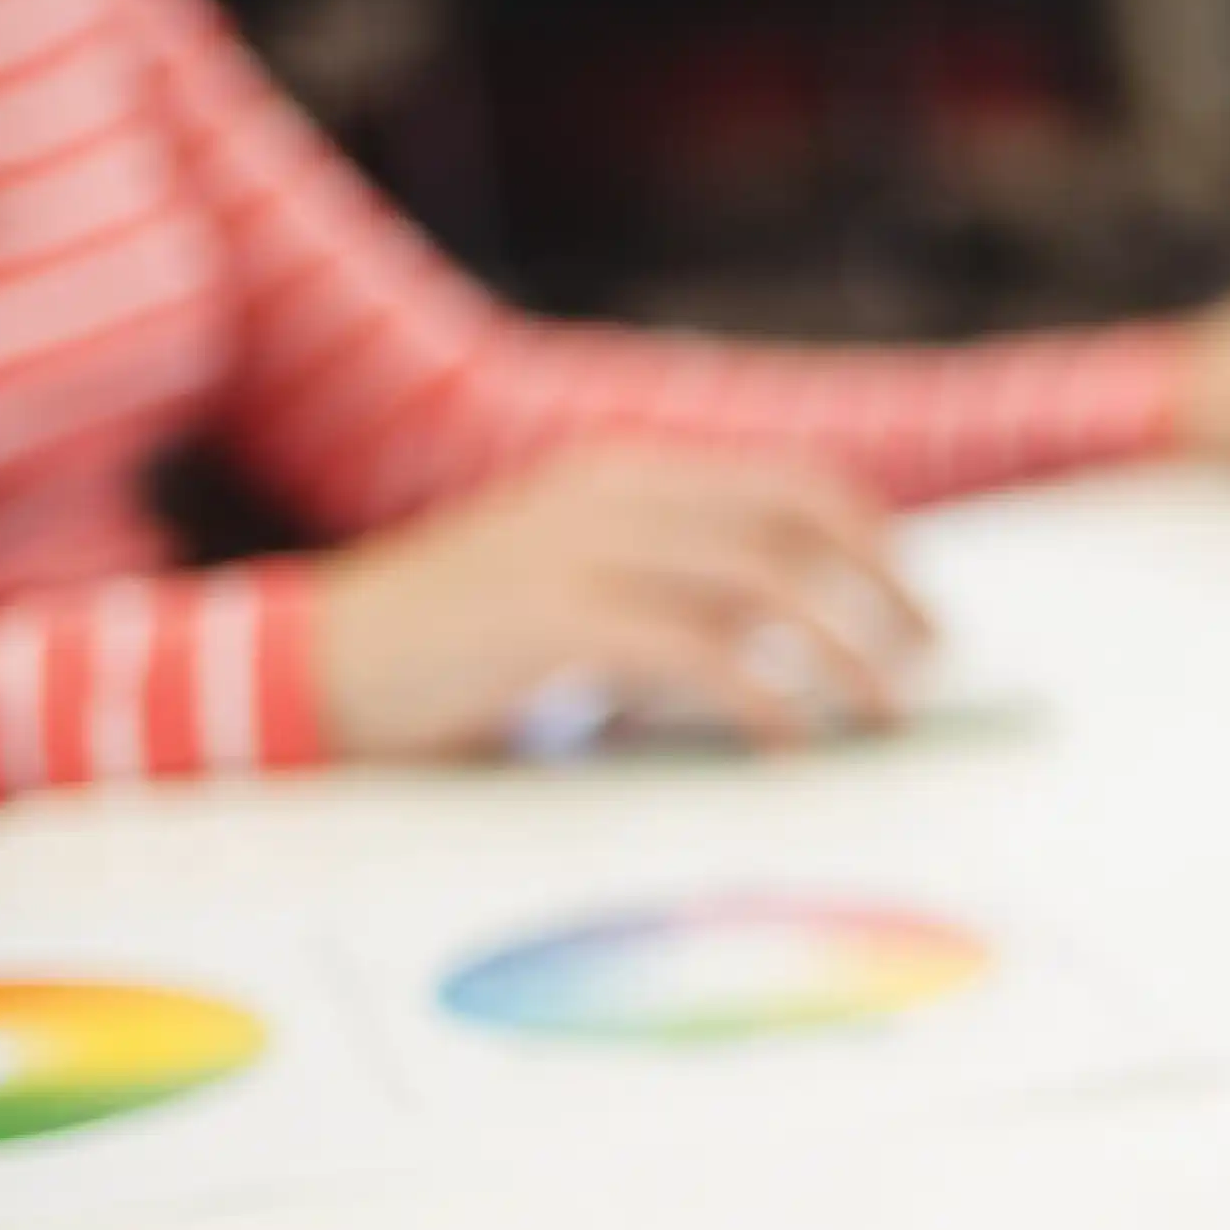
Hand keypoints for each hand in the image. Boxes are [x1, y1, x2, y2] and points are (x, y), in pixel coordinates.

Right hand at [307, 446, 929, 760]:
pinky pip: (698, 653)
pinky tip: (790, 750)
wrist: (302, 673)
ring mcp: (578, 552)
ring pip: (764, 584)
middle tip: (927, 666)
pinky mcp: (551, 622)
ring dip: (842, 656)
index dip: (870, 544)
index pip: (787, 486)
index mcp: (618, 479)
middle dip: (882, 594)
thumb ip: (661, 605)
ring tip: (879, 719)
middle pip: (796, 522)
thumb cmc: (442, 662)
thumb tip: (783, 658)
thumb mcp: (565, 604)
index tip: (917, 612)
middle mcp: (609, 497)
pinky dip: (764, 702)